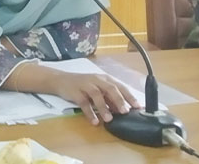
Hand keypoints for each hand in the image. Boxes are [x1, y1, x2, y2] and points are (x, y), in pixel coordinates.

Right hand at [8, 63, 138, 124]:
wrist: (60, 80)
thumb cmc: (82, 85)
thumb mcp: (97, 88)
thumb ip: (109, 97)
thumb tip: (123, 109)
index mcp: (104, 78)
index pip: (120, 86)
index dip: (129, 96)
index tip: (138, 106)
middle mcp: (96, 80)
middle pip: (110, 88)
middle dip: (119, 100)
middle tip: (125, 112)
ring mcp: (85, 85)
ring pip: (97, 95)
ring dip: (104, 107)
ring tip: (109, 119)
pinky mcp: (75, 92)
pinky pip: (83, 103)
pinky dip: (90, 112)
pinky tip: (94, 121)